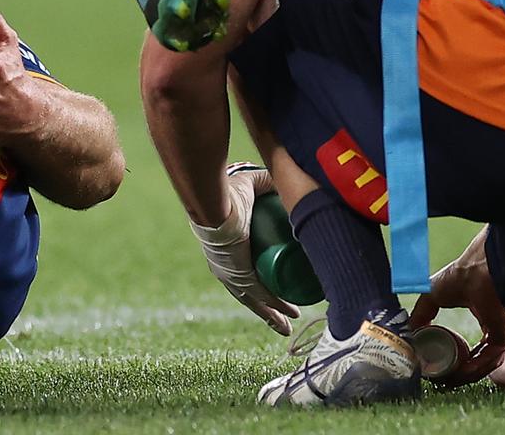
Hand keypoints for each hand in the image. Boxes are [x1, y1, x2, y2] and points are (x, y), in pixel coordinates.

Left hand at [191, 163, 300, 335]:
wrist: (215, 202)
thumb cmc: (228, 193)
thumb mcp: (251, 186)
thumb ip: (267, 180)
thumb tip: (286, 178)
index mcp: (225, 253)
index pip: (243, 274)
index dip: (259, 284)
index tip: (275, 290)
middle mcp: (224, 269)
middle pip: (249, 295)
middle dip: (268, 309)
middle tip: (285, 318)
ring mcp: (230, 274)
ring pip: (255, 301)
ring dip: (273, 314)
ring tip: (288, 326)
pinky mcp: (239, 275)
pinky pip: (261, 296)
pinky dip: (275, 307)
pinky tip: (289, 315)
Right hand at [408, 229, 504, 387]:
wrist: (476, 270)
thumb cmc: (458, 276)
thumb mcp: (432, 296)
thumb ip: (421, 313)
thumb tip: (410, 330)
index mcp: (483, 315)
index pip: (474, 343)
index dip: (458, 356)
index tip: (440, 365)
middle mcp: (495, 326)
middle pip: (480, 357)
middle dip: (462, 371)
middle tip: (444, 380)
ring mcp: (501, 332)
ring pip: (485, 362)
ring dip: (467, 374)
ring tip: (448, 381)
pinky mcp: (504, 335)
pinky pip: (489, 358)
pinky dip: (474, 369)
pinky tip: (458, 373)